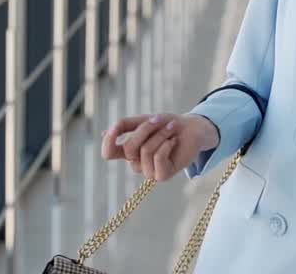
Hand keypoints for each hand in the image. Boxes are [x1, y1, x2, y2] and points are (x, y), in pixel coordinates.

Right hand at [100, 112, 219, 181]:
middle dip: (146, 129)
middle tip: (159, 120)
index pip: (108, 153)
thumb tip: (104, 133)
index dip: (108, 142)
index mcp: (128, 151)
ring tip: (171, 129)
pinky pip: (158, 158)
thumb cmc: (166, 125)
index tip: (116, 128)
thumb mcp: (144, 120)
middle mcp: (136, 163)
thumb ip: (124, 126)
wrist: (191, 129)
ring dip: (160, 134)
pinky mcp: (162, 175)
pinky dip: (167, 145)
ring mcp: (149, 171)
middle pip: (130, 147)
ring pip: (145, 151)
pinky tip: (173, 142)